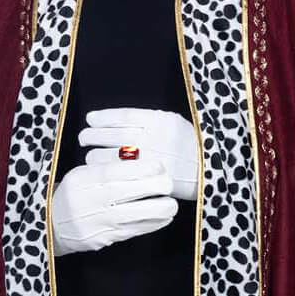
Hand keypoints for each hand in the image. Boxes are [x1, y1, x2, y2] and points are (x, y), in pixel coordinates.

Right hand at [50, 157, 177, 256]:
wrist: (52, 225)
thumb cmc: (74, 193)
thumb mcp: (83, 174)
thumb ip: (107, 168)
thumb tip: (141, 160)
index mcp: (86, 179)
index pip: (120, 170)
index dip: (145, 168)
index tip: (160, 165)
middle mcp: (93, 200)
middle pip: (133, 191)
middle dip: (158, 186)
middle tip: (170, 183)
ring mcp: (101, 221)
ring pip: (139, 214)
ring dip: (161, 209)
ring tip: (172, 203)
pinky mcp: (107, 238)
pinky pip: (137, 230)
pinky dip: (154, 223)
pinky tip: (164, 217)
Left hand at [77, 107, 198, 202]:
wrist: (211, 171)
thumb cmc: (191, 145)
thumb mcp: (175, 123)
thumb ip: (150, 120)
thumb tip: (116, 120)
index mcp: (162, 121)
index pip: (125, 116)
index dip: (104, 117)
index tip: (90, 119)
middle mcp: (157, 139)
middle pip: (116, 135)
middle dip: (94, 135)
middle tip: (83, 137)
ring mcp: (154, 160)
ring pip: (115, 156)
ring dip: (97, 154)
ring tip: (89, 154)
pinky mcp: (152, 179)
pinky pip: (123, 174)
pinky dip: (108, 171)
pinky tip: (99, 169)